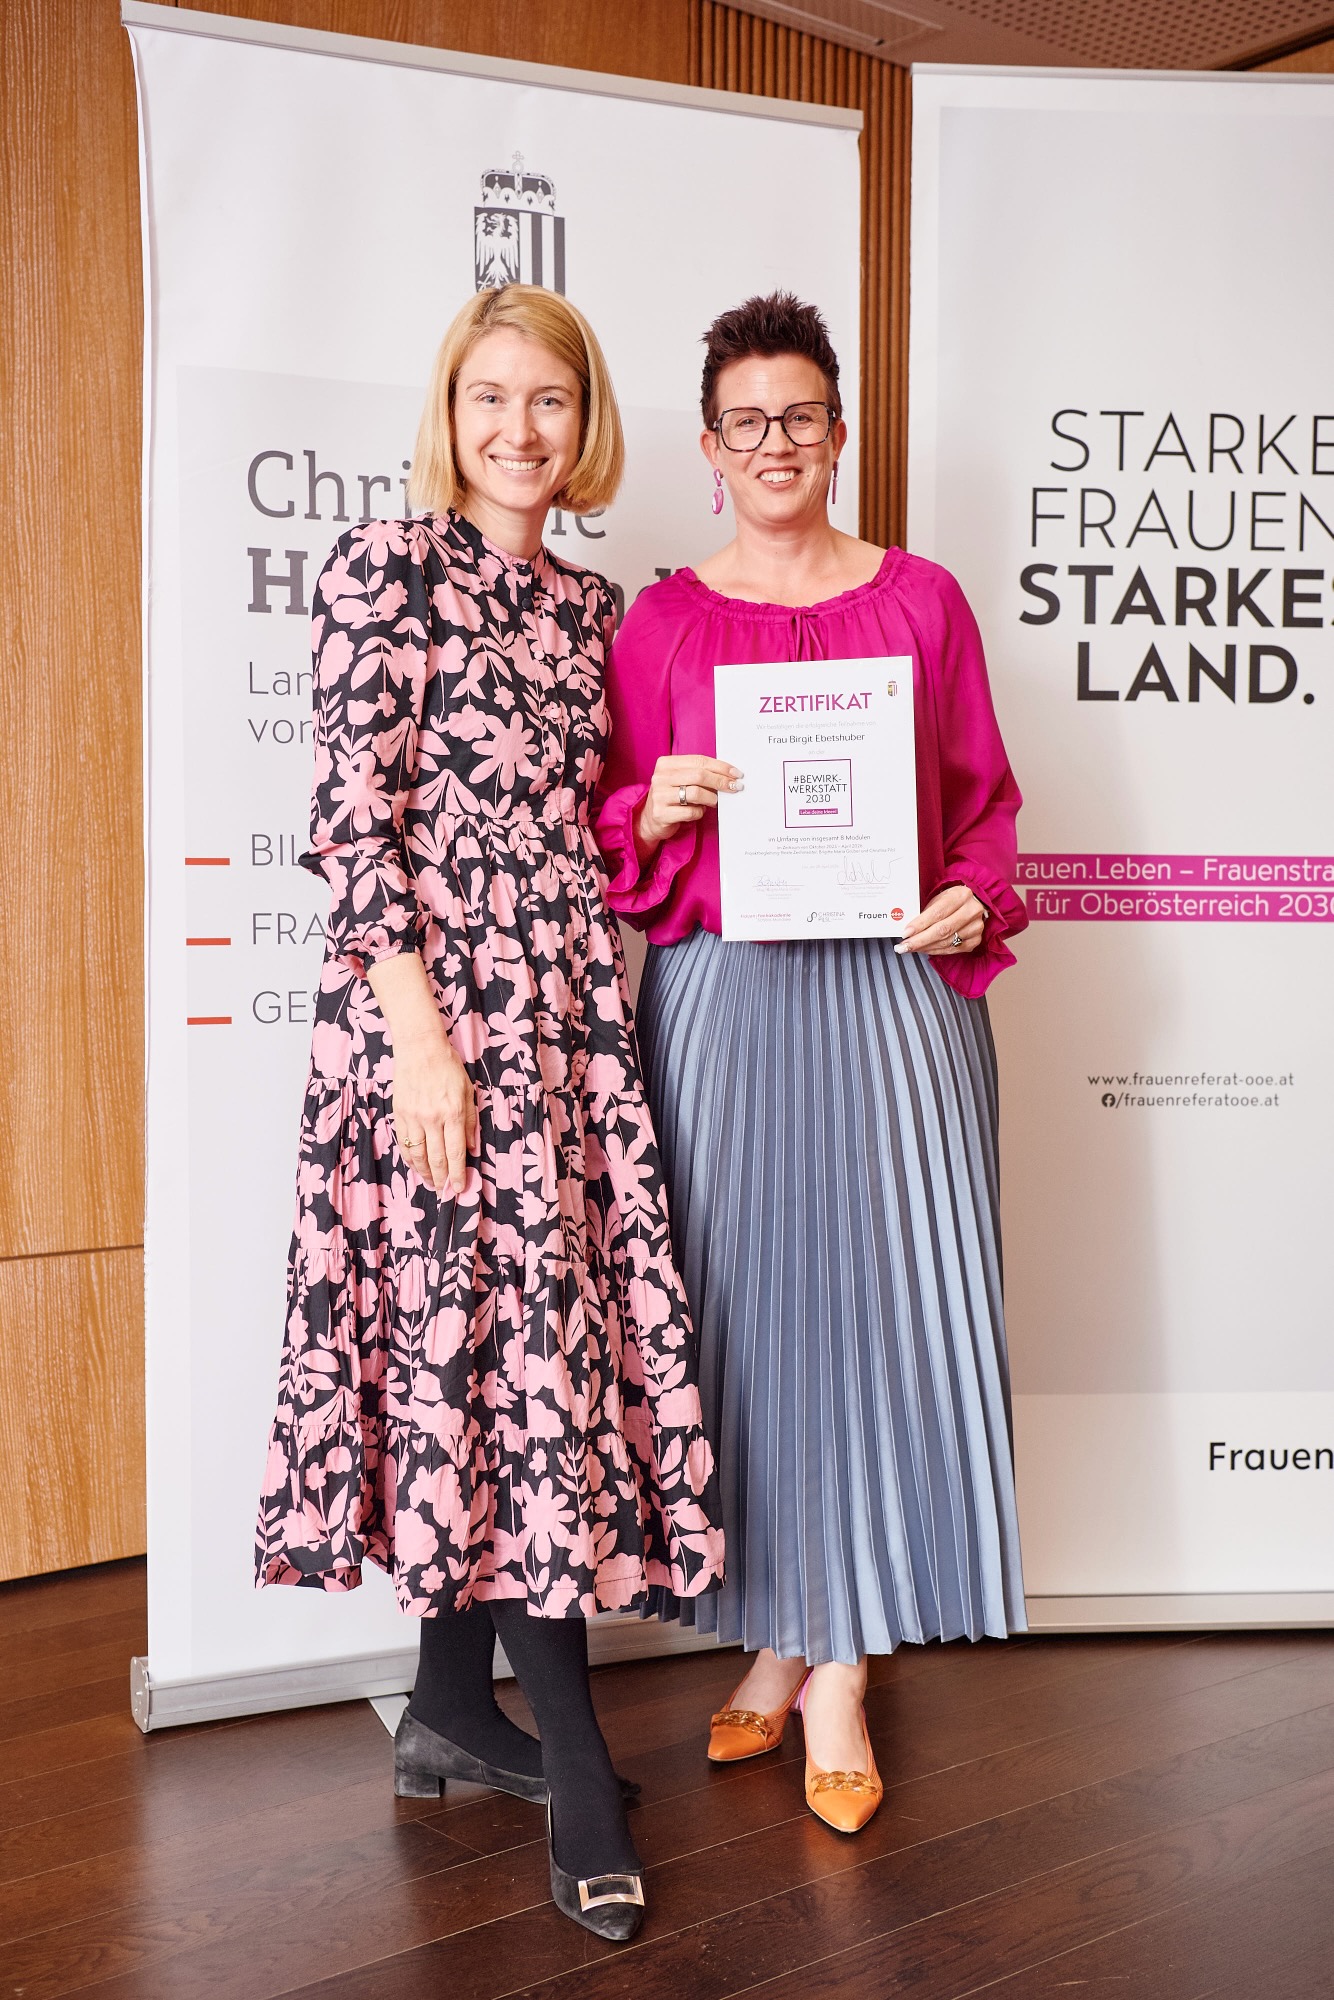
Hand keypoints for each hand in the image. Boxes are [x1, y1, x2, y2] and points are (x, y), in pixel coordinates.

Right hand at [365, 951, 476, 1195]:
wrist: (419, 1048)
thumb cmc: (448, 1067)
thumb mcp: (468, 1091)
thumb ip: (471, 1122)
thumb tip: (472, 1148)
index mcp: (453, 1113)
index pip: (457, 1152)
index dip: (458, 1174)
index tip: (460, 1188)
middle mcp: (433, 1119)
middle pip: (437, 1158)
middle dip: (442, 1178)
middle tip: (445, 1191)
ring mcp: (413, 1117)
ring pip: (418, 1155)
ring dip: (425, 1173)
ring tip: (431, 1183)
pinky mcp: (399, 1114)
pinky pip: (404, 1143)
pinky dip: (410, 1159)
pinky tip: (415, 1166)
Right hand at [635, 754, 742, 849]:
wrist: (651, 820)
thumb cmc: (672, 797)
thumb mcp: (681, 780)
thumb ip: (698, 773)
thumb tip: (728, 775)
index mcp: (666, 763)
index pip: (699, 760)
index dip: (720, 767)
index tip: (736, 773)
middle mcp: (660, 777)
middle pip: (699, 775)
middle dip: (721, 781)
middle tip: (734, 787)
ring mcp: (659, 795)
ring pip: (696, 793)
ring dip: (711, 798)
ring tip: (714, 801)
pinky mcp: (661, 813)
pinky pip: (690, 811)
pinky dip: (700, 812)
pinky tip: (699, 811)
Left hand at [895, 883, 986, 957]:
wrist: (975, 904)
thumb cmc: (952, 900)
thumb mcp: (939, 898)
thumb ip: (926, 913)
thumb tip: (908, 930)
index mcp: (961, 895)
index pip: (937, 913)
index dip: (919, 925)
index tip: (905, 933)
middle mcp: (972, 911)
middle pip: (942, 930)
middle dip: (919, 940)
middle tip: (903, 946)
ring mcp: (976, 927)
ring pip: (946, 942)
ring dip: (925, 947)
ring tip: (910, 948)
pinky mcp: (976, 940)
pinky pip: (952, 950)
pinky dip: (935, 951)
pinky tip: (924, 949)